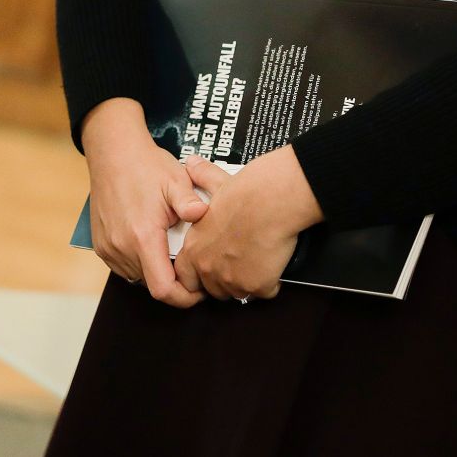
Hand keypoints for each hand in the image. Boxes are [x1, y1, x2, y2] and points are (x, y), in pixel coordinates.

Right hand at [80, 98, 208, 308]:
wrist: (112, 151)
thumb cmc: (145, 165)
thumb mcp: (176, 181)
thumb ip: (190, 203)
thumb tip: (204, 214)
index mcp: (142, 236)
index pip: (163, 289)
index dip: (184, 297)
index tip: (198, 289)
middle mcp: (121, 247)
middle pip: (152, 284)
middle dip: (173, 280)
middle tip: (188, 259)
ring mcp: (108, 247)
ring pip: (138, 277)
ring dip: (155, 270)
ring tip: (168, 247)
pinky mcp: (100, 245)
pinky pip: (123, 267)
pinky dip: (139, 262)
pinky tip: (150, 241)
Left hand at [173, 145, 322, 301]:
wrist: (270, 202)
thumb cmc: (245, 193)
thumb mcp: (216, 183)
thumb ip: (201, 178)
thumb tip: (192, 164)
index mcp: (195, 246)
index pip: (185, 276)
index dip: (197, 275)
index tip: (209, 270)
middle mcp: (209, 267)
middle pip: (212, 288)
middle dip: (223, 280)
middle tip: (238, 262)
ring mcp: (232, 280)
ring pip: (237, 292)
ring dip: (245, 282)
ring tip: (255, 261)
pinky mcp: (256, 285)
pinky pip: (262, 292)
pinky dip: (269, 282)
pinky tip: (271, 263)